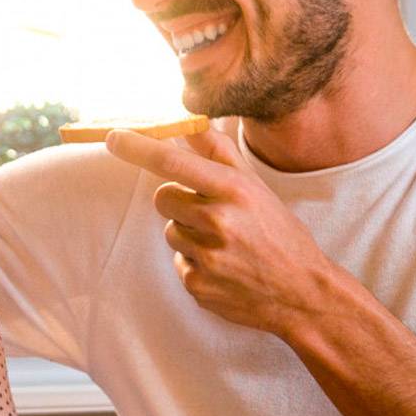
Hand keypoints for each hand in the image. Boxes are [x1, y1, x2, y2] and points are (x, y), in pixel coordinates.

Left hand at [105, 129, 349, 337]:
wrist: (302, 293)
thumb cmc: (279, 234)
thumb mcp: (256, 188)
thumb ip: (220, 153)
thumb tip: (190, 123)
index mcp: (233, 190)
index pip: (174, 161)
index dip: (138, 148)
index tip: (113, 138)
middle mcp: (218, 221)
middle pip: (162, 197)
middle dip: (178, 200)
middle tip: (209, 212)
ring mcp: (206, 257)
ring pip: (170, 232)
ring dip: (189, 234)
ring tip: (224, 244)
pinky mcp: (198, 286)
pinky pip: (178, 263)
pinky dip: (195, 264)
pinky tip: (224, 268)